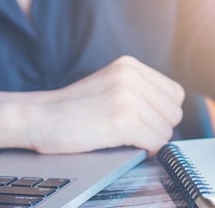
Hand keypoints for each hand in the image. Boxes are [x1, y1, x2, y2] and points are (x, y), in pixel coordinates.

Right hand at [0, 56, 184, 155]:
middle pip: (173, 112)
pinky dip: (147, 150)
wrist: (39, 117)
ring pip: (165, 130)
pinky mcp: (123, 120)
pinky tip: (129, 146)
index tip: (150, 122)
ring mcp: (128, 98)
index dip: (164, 112)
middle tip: (137, 133)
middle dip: (160, 128)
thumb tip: (169, 113)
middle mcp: (131, 77)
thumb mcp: (109, 84)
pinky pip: (155, 142)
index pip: (175, 93)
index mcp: (129, 65)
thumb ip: (138, 89)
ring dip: (151, 140)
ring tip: (128, 139)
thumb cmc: (71, 108)